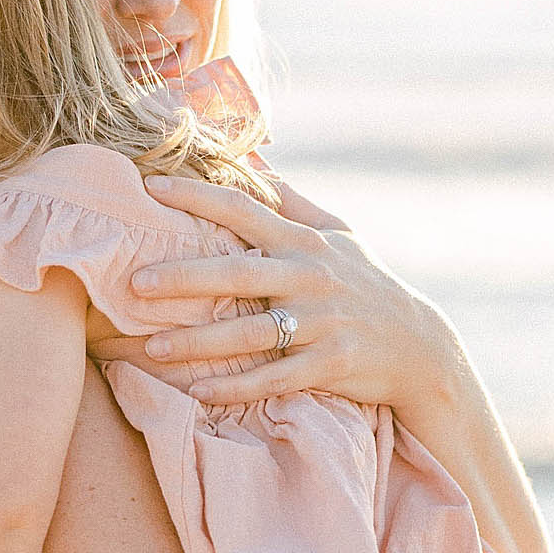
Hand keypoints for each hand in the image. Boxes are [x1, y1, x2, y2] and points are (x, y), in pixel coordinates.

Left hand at [128, 174, 460, 413]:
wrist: (417, 345)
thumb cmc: (366, 284)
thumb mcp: (339, 234)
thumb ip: (294, 201)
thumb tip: (255, 162)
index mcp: (304, 241)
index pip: (243, 208)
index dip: (197, 195)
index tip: (149, 186)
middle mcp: (309, 277)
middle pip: (237, 273)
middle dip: (185, 277)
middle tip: (136, 284)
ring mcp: (321, 322)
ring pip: (250, 333)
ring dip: (199, 343)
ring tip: (152, 348)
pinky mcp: (330, 364)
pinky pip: (275, 377)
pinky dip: (238, 386)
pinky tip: (200, 391)